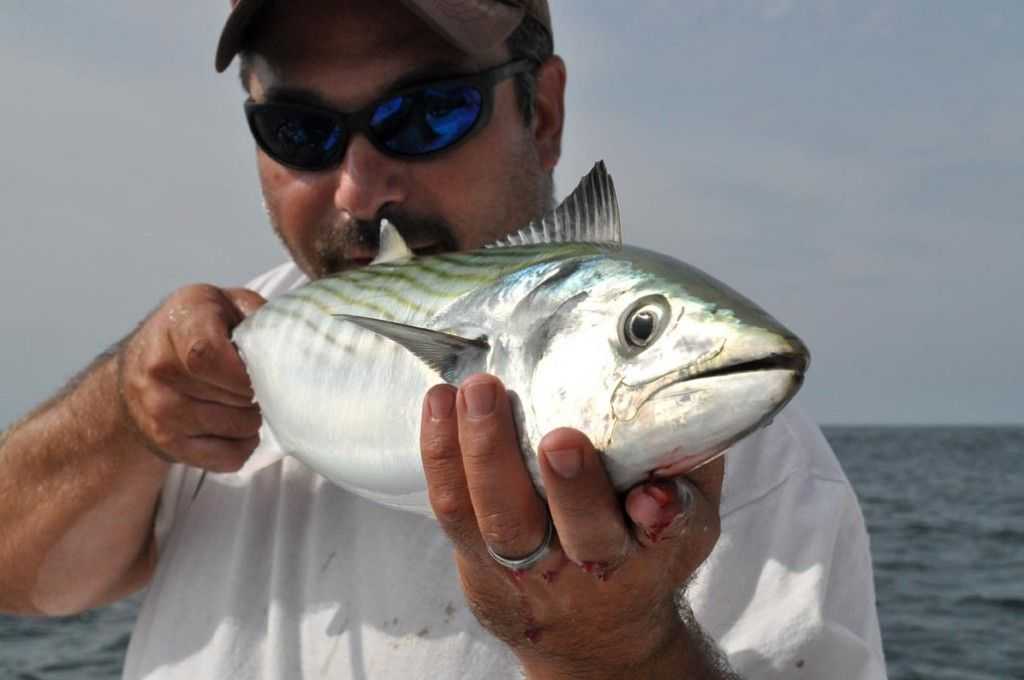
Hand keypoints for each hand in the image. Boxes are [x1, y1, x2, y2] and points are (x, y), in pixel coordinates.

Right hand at [117, 284, 265, 470]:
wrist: (140, 363)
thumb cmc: (198, 328)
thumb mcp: (227, 304)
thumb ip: (260, 316)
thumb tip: (296, 343)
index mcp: (181, 321)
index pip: (208, 356)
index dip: (244, 372)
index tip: (258, 371)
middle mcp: (159, 366)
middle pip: (231, 396)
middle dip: (258, 393)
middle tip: (259, 385)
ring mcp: (158, 408)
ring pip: (234, 428)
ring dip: (253, 419)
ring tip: (248, 403)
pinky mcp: (166, 442)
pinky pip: (227, 458)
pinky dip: (244, 446)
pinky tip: (238, 428)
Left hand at [420, 373, 724, 677]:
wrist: (595, 630)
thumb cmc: (643, 549)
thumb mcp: (689, 516)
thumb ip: (693, 463)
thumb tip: (691, 393)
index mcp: (654, 549)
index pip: (666, 533)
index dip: (660, 516)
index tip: (651, 497)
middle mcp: (592, 564)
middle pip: (580, 532)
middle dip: (571, 486)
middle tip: (559, 437)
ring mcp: (528, 567)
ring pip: (501, 517)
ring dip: (486, 451)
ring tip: (477, 393)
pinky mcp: (477, 559)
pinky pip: (453, 508)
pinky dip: (442, 452)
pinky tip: (440, 402)